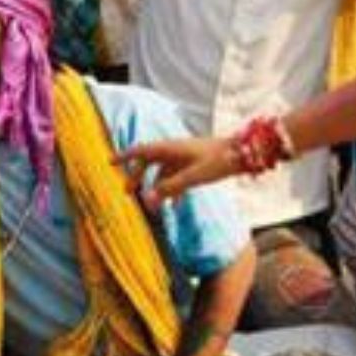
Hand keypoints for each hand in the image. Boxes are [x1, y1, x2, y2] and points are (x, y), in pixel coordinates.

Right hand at [118, 135, 240, 208]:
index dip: (124, 156)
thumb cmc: (220, 161)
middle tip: (128, 193)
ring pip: (162, 172)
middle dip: (137, 176)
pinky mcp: (194, 165)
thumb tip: (147, 200)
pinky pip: (176, 177)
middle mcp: (174, 150)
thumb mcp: (193, 177)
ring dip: (155, 187)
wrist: (246, 153)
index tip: (109, 162)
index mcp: (170, 148)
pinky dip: (171, 190)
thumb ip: (170, 188)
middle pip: (148, 162)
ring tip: (152, 206)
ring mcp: (184, 157)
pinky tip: (174, 206)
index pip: (141, 151)